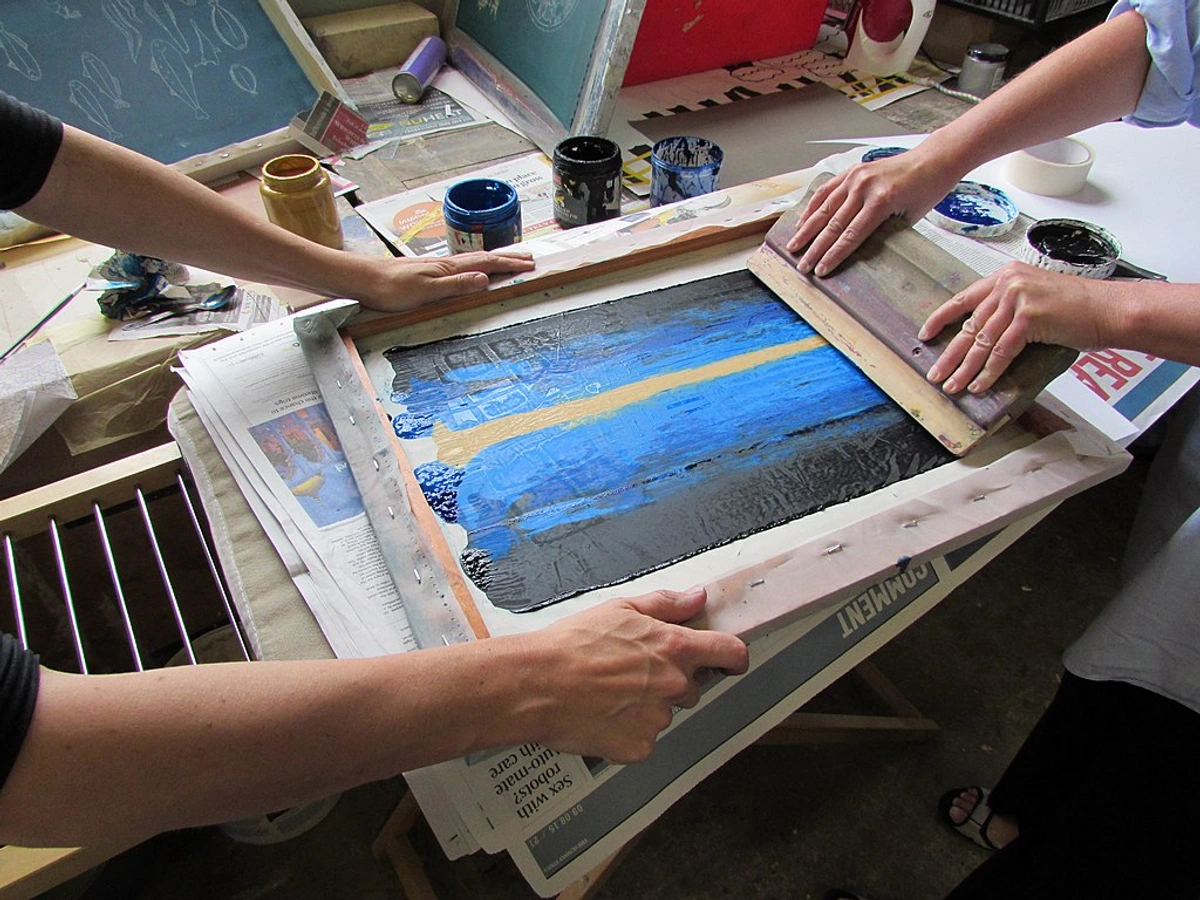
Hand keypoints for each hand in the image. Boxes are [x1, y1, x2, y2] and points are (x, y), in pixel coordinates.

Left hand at [361, 250, 534, 312]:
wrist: (365, 280)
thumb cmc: (391, 288)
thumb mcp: (426, 291)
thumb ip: (456, 285)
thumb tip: (485, 280)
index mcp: (449, 268)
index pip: (486, 264)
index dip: (509, 265)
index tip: (529, 265)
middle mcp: (447, 264)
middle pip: (484, 258)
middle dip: (508, 258)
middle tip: (529, 258)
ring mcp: (439, 267)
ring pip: (475, 261)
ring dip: (495, 261)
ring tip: (510, 261)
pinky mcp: (430, 272)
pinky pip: (464, 266)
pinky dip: (478, 266)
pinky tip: (476, 269)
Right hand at [529, 587, 748, 763]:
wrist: (537, 683)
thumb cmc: (572, 644)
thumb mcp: (621, 608)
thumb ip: (666, 604)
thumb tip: (696, 598)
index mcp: (674, 647)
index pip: (729, 653)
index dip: (734, 657)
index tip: (730, 661)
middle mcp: (673, 684)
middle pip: (691, 687)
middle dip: (671, 681)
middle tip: (632, 673)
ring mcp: (658, 719)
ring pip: (664, 713)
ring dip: (646, 706)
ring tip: (607, 693)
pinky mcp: (639, 746)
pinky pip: (643, 739)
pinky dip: (627, 731)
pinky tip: (602, 715)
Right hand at [785, 150, 959, 276]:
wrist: (933, 159)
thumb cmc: (926, 190)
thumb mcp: (908, 218)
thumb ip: (882, 232)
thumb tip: (857, 251)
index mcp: (881, 201)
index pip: (850, 235)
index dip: (833, 255)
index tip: (820, 270)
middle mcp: (864, 187)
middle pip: (833, 224)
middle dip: (815, 248)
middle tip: (802, 265)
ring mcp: (856, 177)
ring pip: (824, 208)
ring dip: (807, 229)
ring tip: (794, 246)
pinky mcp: (852, 170)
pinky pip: (826, 190)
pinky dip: (812, 206)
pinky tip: (803, 221)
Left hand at [919, 262, 1113, 393]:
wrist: (1109, 309)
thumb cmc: (1078, 308)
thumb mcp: (1036, 298)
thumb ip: (1008, 309)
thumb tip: (982, 336)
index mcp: (1006, 276)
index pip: (964, 298)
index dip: (941, 318)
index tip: (925, 334)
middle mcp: (1008, 284)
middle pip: (970, 325)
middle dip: (950, 354)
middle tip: (935, 373)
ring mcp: (1018, 299)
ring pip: (982, 341)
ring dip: (965, 369)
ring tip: (952, 386)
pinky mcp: (1029, 317)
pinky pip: (1001, 351)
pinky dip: (989, 372)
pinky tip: (979, 385)